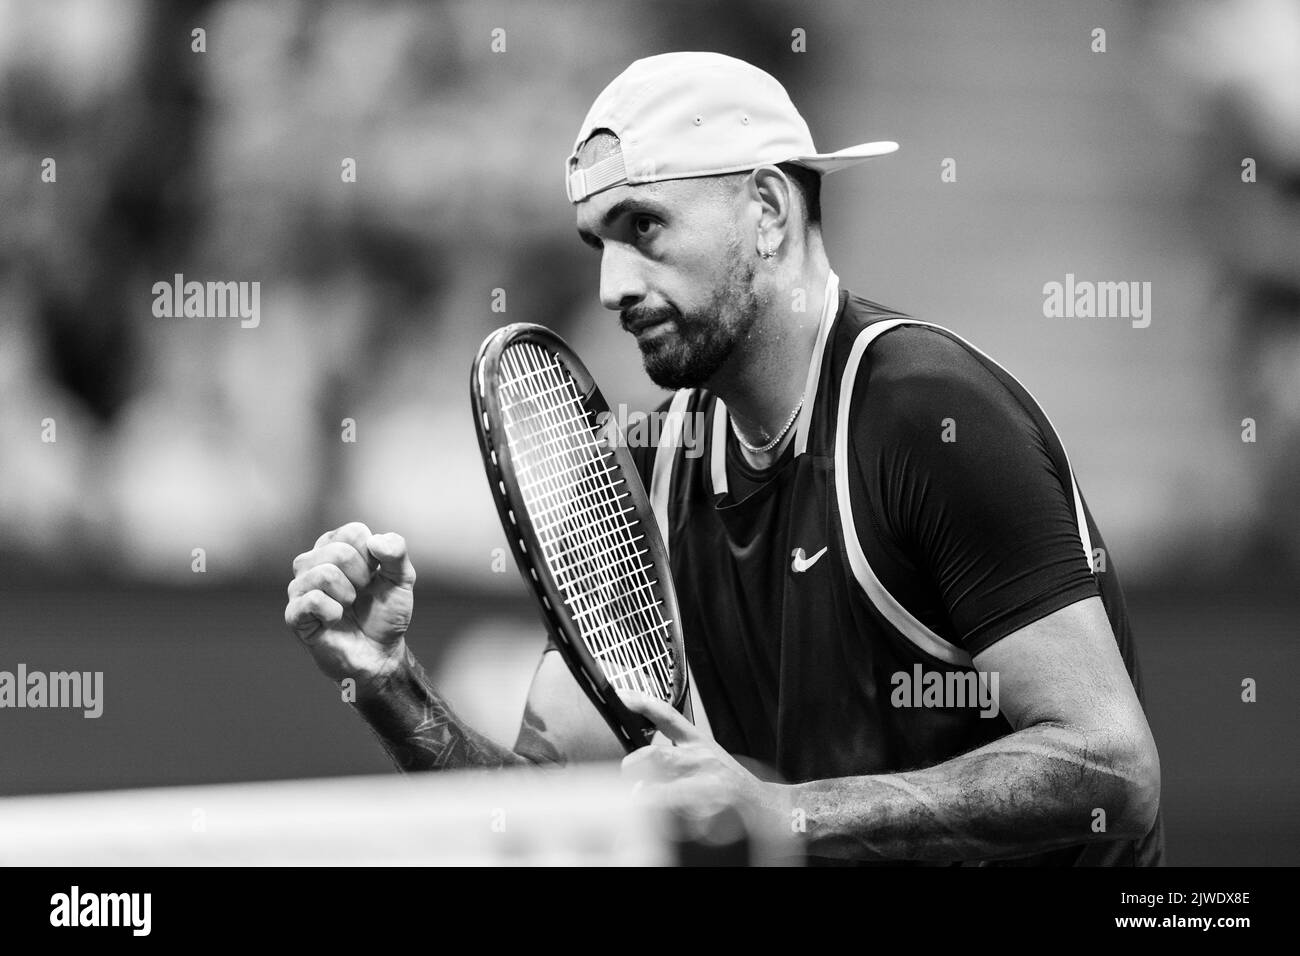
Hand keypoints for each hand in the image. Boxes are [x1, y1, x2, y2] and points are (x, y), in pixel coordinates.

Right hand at [284, 521, 414, 689]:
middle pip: (340, 552)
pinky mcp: (294, 615)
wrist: (380, 654)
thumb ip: (396, 553)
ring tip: (348, 607)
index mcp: (335, 546)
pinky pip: (312, 601)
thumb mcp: (402, 579)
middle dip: (363, 578)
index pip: (353, 533)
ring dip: (348, 595)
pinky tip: (335, 620)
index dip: (373, 558)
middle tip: (361, 596)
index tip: (375, 576)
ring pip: (324, 574)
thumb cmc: (386, 613)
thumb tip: (375, 541)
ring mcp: (300, 588)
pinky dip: (333, 612)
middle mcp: (313, 563)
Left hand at [618, 690, 789, 821]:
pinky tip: (666, 824)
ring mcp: (707, 783)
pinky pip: (679, 815)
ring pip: (662, 788)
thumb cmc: (731, 785)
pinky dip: (667, 820)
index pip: (668, 716)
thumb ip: (675, 754)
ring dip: (645, 797)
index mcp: (698, 743)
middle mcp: (701, 759)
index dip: (644, 703)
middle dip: (634, 764)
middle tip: (626, 774)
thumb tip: (639, 758)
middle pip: (656, 754)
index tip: (623, 695)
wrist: (768, 808)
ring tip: (640, 804)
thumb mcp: (706, 757)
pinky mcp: (714, 809)